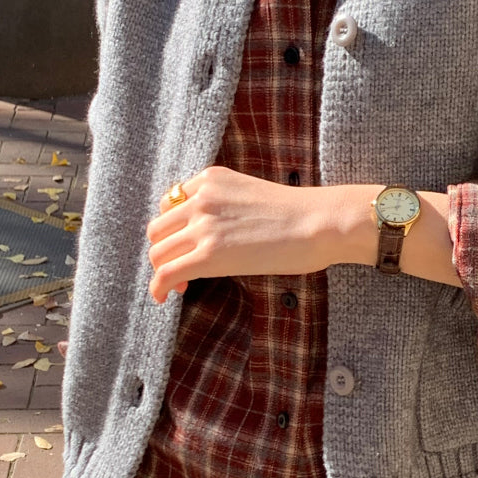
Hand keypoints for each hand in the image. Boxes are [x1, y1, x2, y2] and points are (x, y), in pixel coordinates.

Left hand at [146, 166, 333, 303]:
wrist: (319, 223)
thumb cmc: (299, 215)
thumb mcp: (250, 195)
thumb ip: (225, 207)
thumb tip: (215, 236)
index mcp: (210, 179)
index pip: (170, 204)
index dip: (172, 229)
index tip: (185, 246)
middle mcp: (200, 198)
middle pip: (158, 229)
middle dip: (164, 251)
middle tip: (182, 269)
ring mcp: (203, 225)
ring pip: (158, 252)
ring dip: (162, 270)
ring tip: (180, 285)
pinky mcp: (209, 254)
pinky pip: (166, 272)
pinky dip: (157, 287)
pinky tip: (162, 297)